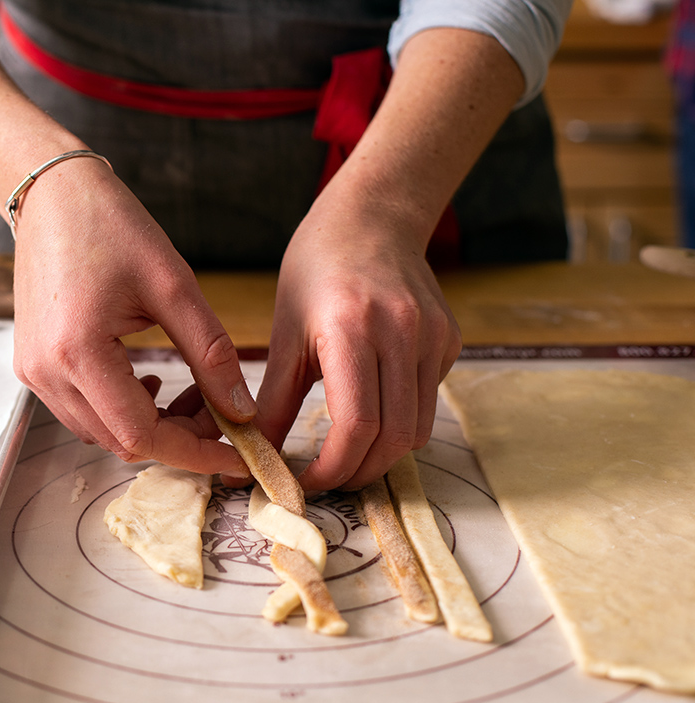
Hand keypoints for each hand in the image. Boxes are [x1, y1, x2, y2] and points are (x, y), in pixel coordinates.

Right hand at [10, 158, 251, 476]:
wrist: (50, 194)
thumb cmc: (112, 225)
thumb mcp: (174, 285)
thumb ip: (211, 353)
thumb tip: (241, 410)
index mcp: (78, 352)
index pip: (141, 436)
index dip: (194, 454)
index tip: (239, 454)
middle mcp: (46, 373)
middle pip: (121, 442)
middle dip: (178, 439)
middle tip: (221, 412)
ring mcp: (33, 373)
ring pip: (101, 433)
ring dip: (151, 427)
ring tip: (189, 393)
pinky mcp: (31, 366)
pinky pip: (82, 412)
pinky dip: (122, 411)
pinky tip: (150, 382)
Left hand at [254, 187, 461, 493]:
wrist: (371, 218)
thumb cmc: (315, 271)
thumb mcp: (284, 334)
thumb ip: (273, 402)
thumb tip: (255, 458)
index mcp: (351, 329)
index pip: (356, 425)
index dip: (332, 468)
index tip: (305, 482)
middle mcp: (401, 333)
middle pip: (392, 438)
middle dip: (357, 472)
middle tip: (325, 480)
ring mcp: (433, 337)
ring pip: (416, 430)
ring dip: (380, 455)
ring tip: (345, 455)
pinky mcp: (449, 341)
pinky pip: (426, 403)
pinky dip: (398, 421)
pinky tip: (372, 406)